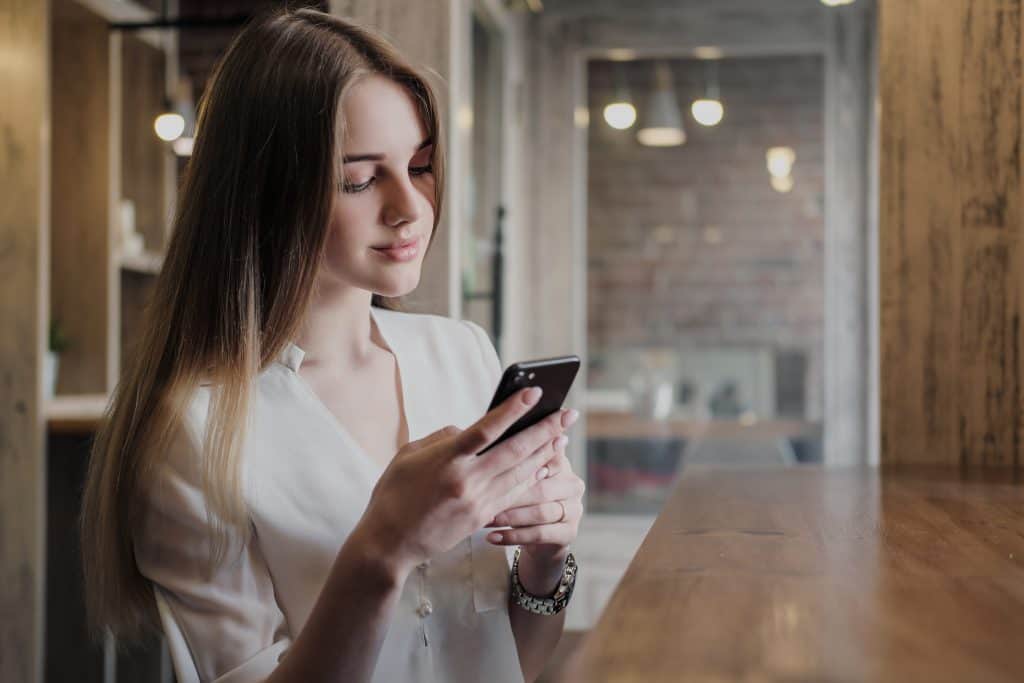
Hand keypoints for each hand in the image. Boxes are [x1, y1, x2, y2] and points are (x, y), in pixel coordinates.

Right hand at [358, 386, 573, 577]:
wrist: (389, 543)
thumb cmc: (393, 494)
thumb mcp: (408, 455)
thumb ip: (442, 438)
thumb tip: (470, 429)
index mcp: (446, 458)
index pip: (487, 428)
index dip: (513, 409)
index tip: (535, 393)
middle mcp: (466, 479)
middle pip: (515, 450)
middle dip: (545, 430)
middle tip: (568, 414)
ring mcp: (476, 501)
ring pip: (520, 473)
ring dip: (545, 453)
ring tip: (562, 437)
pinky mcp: (481, 517)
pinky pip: (513, 494)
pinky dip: (531, 478)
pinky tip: (545, 467)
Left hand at [484, 414, 583, 568]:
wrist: (535, 534)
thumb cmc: (519, 496)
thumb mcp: (517, 473)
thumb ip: (510, 454)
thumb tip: (487, 431)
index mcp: (560, 462)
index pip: (546, 454)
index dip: (522, 457)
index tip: (493, 460)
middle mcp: (572, 483)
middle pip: (542, 485)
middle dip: (510, 492)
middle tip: (482, 495)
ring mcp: (574, 509)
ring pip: (541, 511)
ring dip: (510, 516)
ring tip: (485, 519)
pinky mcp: (569, 533)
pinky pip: (540, 534)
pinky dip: (514, 536)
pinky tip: (492, 536)